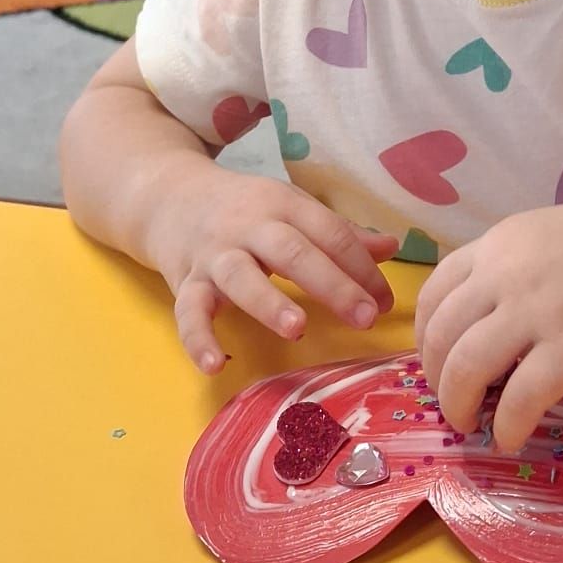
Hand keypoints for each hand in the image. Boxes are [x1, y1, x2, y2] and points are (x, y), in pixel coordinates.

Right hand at [150, 160, 398, 373]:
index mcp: (282, 204)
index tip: (383, 301)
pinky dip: (198, 339)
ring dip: (268, 302)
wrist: (169, 197)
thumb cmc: (245, 210)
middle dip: (331, 284)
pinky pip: (188, 312)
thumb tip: (392, 246)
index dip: (360, 266)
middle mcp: (247, 226)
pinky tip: (214, 365)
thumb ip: (338, 232)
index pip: (328, 232)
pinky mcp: (185, 281)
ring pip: (239, 276)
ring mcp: (214, 254)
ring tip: (296, 328)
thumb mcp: (291, 208)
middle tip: (364, 317)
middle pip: (291, 251)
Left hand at [414, 194, 562, 451]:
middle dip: (436, 379)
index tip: (435, 362)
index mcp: (496, 245)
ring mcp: (537, 309)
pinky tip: (511, 437)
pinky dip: (508, 425)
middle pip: (441, 336)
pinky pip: (522, 397)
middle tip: (451, 402)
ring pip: (467, 368)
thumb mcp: (545, 238)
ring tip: (469, 424)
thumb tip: (482, 321)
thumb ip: (508, 270)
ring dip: (459, 405)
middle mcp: (505, 273)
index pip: (433, 294)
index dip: (423, 337)